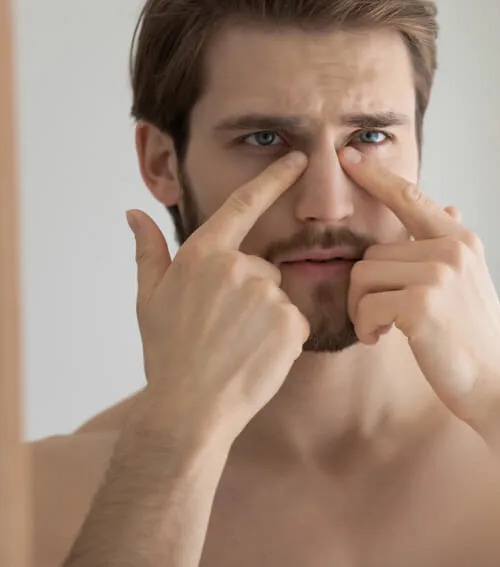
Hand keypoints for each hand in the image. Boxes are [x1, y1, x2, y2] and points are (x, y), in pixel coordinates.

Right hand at [126, 152, 311, 445]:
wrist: (188, 409)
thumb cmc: (167, 354)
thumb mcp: (149, 299)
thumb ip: (149, 251)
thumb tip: (135, 214)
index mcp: (202, 254)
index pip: (244, 205)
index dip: (274, 178)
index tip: (298, 158)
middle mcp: (236, 266)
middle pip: (263, 267)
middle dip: (251, 293)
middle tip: (224, 329)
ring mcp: (265, 293)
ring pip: (278, 296)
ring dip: (266, 318)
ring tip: (238, 346)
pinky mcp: (289, 320)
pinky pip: (293, 322)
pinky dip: (282, 339)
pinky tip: (256, 356)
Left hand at [340, 147, 499, 435]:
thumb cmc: (479, 342)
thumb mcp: (471, 284)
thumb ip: (451, 246)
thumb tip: (449, 206)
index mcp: (461, 241)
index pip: (411, 197)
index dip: (376, 176)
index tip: (347, 155)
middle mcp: (452, 249)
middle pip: (372, 252)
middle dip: (364, 289)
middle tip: (381, 319)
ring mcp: (439, 274)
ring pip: (363, 276)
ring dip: (361, 310)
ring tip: (385, 331)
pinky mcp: (423, 304)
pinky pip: (366, 306)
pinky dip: (365, 328)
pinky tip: (383, 341)